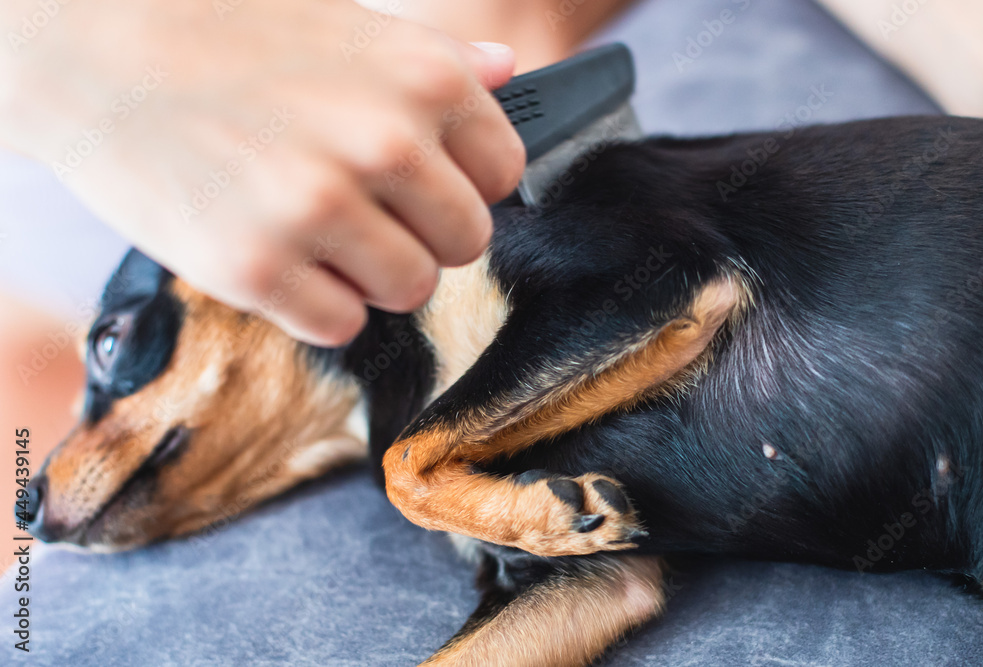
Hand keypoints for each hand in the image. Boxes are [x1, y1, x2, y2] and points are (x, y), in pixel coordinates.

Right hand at [0, 0, 524, 345]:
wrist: (97, 48)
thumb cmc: (230, 32)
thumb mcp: (348, 24)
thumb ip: (436, 60)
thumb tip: (508, 71)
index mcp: (422, 80)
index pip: (503, 174)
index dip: (463, 183)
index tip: (422, 183)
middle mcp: (384, 144)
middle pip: (466, 243)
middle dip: (423, 235)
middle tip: (366, 214)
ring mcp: (319, 210)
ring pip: (411, 289)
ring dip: (373, 274)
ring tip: (320, 234)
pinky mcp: (255, 267)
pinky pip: (342, 325)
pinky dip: (318, 303)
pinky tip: (282, 258)